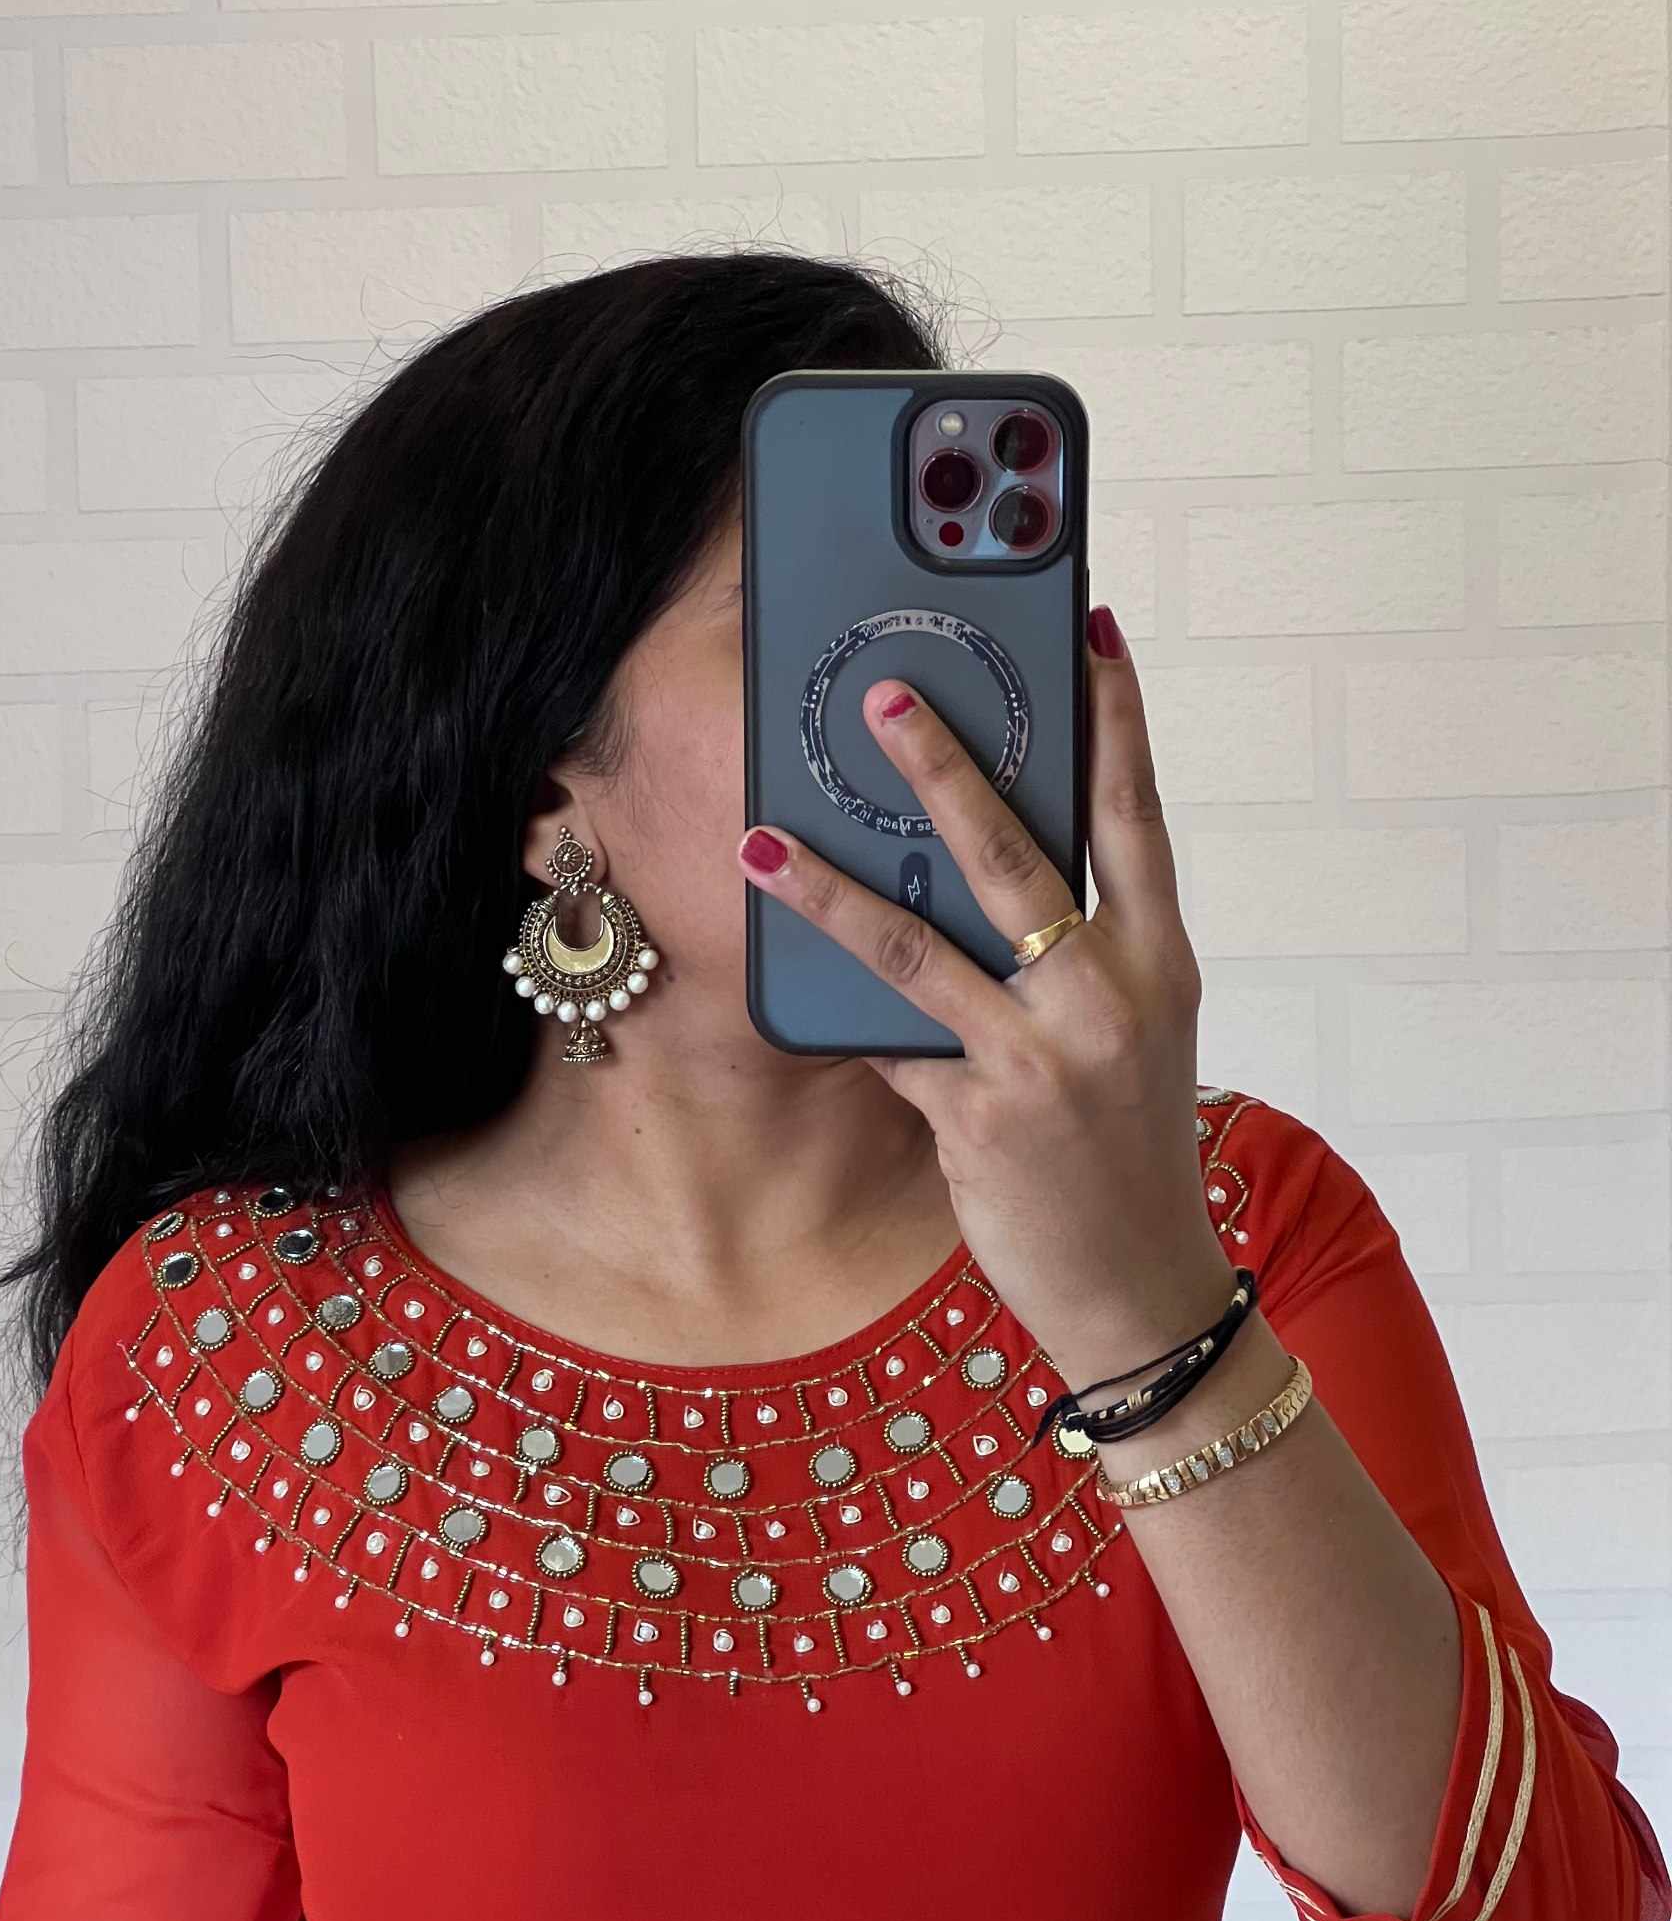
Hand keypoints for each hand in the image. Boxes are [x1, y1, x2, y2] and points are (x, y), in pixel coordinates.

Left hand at [735, 603, 1237, 1391]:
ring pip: (918, 946)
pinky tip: (775, 972)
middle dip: (942, 765)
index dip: (1116, 721)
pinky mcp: (980, 1118)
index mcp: (1159, 961)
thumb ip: (1079, 958)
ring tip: (760, 841)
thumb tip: (976, 879)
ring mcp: (1042, 1058)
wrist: (1141, 1288)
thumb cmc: (1128, 1151)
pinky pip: (889, 1044)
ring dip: (829, 888)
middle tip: (883, 693)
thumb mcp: (1132, 1038)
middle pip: (1015, 855)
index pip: (1138, 816)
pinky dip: (837, 1012)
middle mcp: (1107, 996)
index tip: (1090, 632)